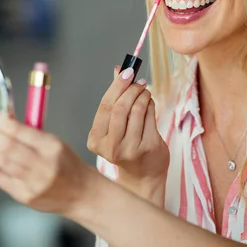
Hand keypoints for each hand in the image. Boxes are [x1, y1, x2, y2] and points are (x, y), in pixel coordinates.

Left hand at [0, 113, 93, 215]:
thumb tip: (1, 120)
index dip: (2, 123)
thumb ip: (29, 133)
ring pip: (3, 162)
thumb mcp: (54, 143)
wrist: (81, 194)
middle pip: (9, 147)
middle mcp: (44, 165)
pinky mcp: (24, 196)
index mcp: (52, 147)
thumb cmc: (66, 165)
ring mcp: (33, 182)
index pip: (22, 132)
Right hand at [87, 66, 168, 204]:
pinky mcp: (148, 147)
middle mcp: (110, 146)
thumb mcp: (114, 126)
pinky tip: (150, 103)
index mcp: (96, 140)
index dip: (117, 87)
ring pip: (137, 111)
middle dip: (131, 90)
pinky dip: (150, 105)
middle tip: (139, 81)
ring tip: (145, 91)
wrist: (143, 177)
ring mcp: (129, 149)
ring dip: (143, 95)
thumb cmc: (126, 147)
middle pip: (120, 108)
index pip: (105, 107)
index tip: (126, 72)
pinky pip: (150, 117)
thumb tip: (118, 69)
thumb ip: (115, 98)